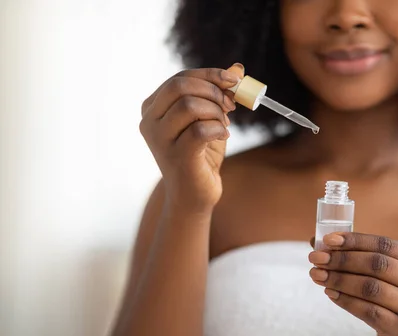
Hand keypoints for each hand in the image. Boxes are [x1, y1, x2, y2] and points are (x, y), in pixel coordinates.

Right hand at [139, 64, 244, 213]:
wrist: (195, 195)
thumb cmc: (200, 155)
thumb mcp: (210, 119)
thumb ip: (219, 92)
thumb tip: (237, 67)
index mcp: (152, 108)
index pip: (179, 78)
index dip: (209, 75)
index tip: (233, 81)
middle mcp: (149, 122)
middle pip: (180, 86)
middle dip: (212, 91)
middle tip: (229, 106)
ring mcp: (160, 140)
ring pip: (189, 106)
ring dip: (215, 112)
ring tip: (223, 126)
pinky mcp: (177, 156)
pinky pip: (200, 130)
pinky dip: (218, 129)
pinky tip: (222, 137)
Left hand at [308, 232, 397, 335]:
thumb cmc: (397, 297)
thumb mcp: (392, 274)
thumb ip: (361, 255)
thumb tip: (317, 241)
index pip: (384, 244)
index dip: (355, 240)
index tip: (328, 240)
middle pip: (377, 264)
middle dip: (342, 259)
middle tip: (316, 258)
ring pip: (370, 287)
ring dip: (339, 279)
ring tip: (317, 275)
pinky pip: (366, 310)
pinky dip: (344, 299)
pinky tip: (329, 292)